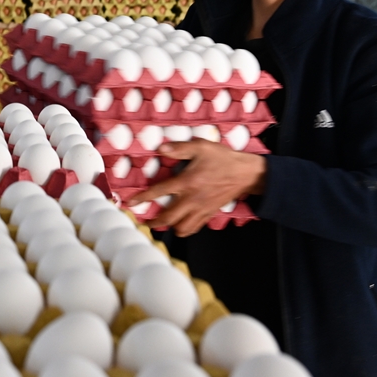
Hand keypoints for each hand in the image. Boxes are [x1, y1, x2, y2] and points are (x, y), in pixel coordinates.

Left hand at [128, 140, 267, 236]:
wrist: (246, 173)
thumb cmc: (222, 158)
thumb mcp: (202, 147)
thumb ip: (180, 148)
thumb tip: (160, 148)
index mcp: (187, 182)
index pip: (160, 192)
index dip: (143, 198)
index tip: (130, 204)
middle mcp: (192, 199)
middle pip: (169, 218)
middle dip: (153, 222)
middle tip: (144, 220)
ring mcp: (201, 209)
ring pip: (181, 228)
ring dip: (169, 228)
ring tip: (161, 224)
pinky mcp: (209, 214)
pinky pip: (194, 228)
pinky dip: (184, 230)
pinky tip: (179, 224)